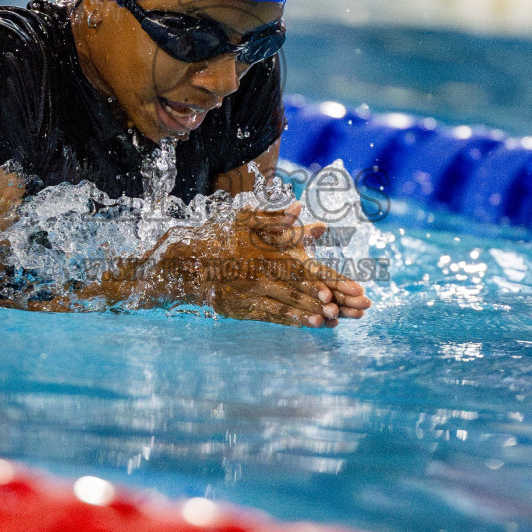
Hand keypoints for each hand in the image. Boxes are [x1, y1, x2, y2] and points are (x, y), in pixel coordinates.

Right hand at [198, 203, 371, 327]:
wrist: (188, 263)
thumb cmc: (221, 238)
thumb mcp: (245, 221)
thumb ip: (275, 218)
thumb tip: (299, 207)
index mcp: (264, 253)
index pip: (299, 268)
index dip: (320, 280)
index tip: (337, 290)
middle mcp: (259, 275)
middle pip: (296, 290)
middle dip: (321, 301)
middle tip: (343, 310)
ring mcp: (251, 294)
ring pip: (285, 305)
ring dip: (308, 314)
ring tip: (329, 321)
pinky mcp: (243, 309)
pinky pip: (271, 316)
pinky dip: (290, 320)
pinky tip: (307, 324)